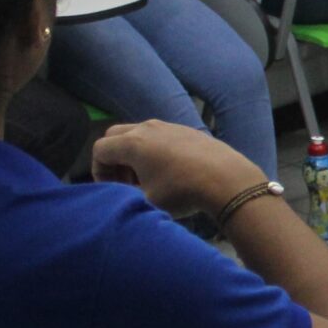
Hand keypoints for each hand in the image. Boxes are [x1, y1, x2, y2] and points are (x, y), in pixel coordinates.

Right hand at [91, 120, 268, 218]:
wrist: (227, 178)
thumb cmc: (182, 191)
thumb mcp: (146, 201)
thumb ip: (125, 196)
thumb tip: (121, 194)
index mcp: (132, 143)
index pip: (100, 149)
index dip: (99, 172)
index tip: (113, 190)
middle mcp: (147, 128)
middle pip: (115, 135)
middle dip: (114, 159)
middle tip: (126, 182)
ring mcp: (168, 126)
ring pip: (138, 134)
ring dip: (135, 155)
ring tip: (148, 179)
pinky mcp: (187, 130)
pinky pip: (160, 136)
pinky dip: (154, 150)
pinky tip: (171, 172)